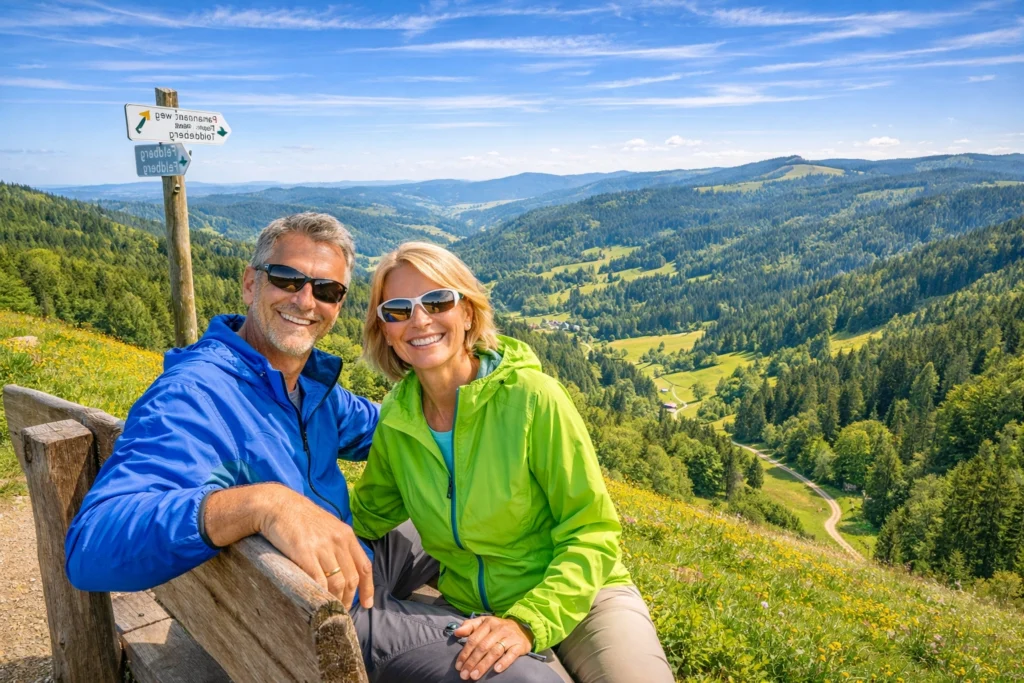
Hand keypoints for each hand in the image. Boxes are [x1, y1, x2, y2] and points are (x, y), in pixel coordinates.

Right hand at [256, 485, 373, 608]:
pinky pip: (318, 581)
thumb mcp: (327, 527)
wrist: (277, 505)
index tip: (367, 604)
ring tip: (330, 611)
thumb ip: (338, 544)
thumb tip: (345, 569)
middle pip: (351, 579)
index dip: (367, 588)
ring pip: (337, 583)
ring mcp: (323, 547)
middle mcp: (338, 541)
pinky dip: (320, 595)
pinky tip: (317, 603)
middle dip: (349, 599)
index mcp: (346, 535)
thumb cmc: (300, 518)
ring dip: (335, 601)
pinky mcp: (305, 553)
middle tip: (342, 612)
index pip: (364, 566)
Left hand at [454, 616, 533, 678]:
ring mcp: (510, 637)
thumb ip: (470, 626)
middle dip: (471, 662)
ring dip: (483, 665)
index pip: (473, 639)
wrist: (523, 627)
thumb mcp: (484, 623)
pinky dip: (504, 662)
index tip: (458, 666)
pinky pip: (511, 654)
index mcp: (488, 623)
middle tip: (464, 674)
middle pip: (482, 647)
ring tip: (474, 676)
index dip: (464, 653)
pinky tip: (496, 670)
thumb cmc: (498, 628)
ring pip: (494, 651)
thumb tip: (456, 633)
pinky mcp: (520, 645)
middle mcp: (499, 629)